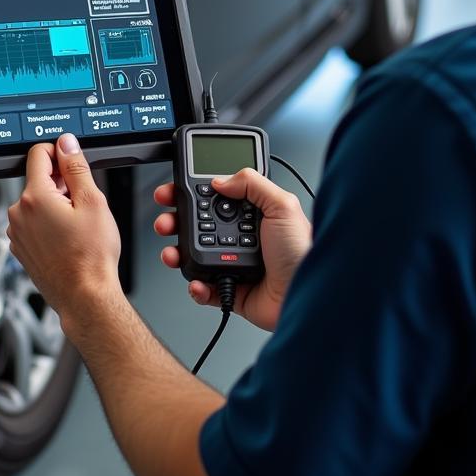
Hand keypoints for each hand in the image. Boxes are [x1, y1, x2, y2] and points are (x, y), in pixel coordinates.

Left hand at [7, 135, 122, 336]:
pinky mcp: (22, 248)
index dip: (59, 152)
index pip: (38, 154)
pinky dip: (49, 222)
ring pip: (37, 202)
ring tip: (78, 222)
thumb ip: (76, 167)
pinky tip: (68, 236)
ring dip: (55, 203)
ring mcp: (17, 233)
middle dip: (61, 182)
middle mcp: (19, 214)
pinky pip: (34, 223)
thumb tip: (67, 144)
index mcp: (34, 198)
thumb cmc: (91, 257)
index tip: (73, 160)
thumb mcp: (93, 202)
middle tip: (83, 200)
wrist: (85, 296)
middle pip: (38, 179)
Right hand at [154, 168, 311, 331]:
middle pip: (197, 224)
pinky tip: (197, 281)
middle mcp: (241, 236)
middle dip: (175, 220)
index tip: (174, 189)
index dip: (192, 192)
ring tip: (172, 253)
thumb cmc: (304, 252)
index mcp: (253, 213)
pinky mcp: (232, 290)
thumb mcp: (282, 206)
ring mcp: (234, 262)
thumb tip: (221, 178)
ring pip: (195, 254)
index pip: (215, 197)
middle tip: (166, 219)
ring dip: (177, 252)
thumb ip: (252, 183)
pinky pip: (204, 288)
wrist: (310, 296)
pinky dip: (195, 286)